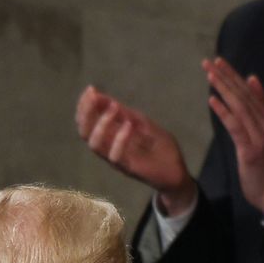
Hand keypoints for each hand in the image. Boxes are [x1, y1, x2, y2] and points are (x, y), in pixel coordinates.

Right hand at [75, 85, 196, 214]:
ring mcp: (117, 159)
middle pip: (84, 131)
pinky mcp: (128, 168)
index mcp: (110, 136)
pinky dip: (119, 139)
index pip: (87, 120)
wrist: (178, 173)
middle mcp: (109, 148)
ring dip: (101, 124)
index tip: (91, 89)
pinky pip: (114, 157)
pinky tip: (129, 125)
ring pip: (94, 144)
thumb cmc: (161, 148)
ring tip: (114, 108)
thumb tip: (101, 95)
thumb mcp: (143, 124)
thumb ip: (124, 112)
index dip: (85, 104)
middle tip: (95, 97)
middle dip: (86, 111)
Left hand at [202, 57, 263, 216]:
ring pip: (240, 107)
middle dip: (225, 77)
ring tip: (209, 76)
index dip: (234, 75)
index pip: (250, 91)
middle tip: (208, 63)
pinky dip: (224, 112)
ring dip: (223, 90)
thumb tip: (252, 79)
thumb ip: (259, 107)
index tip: (219, 61)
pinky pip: (235, 126)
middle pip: (243, 96)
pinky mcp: (251, 150)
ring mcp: (260, 136)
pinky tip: (212, 101)